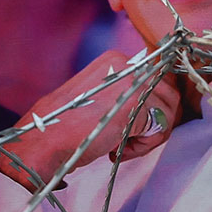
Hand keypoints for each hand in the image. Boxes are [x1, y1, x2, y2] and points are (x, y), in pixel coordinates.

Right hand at [0, 51, 181, 189]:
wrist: (43, 142)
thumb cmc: (63, 127)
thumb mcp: (94, 96)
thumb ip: (121, 93)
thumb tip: (151, 104)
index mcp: (115, 61)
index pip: (156, 80)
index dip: (149, 108)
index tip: (128, 125)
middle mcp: (126, 66)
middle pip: (168, 93)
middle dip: (156, 121)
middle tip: (131, 139)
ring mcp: (133, 84)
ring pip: (169, 111)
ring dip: (150, 135)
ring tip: (122, 146)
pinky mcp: (137, 107)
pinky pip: (160, 129)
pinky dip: (143, 146)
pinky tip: (115, 150)